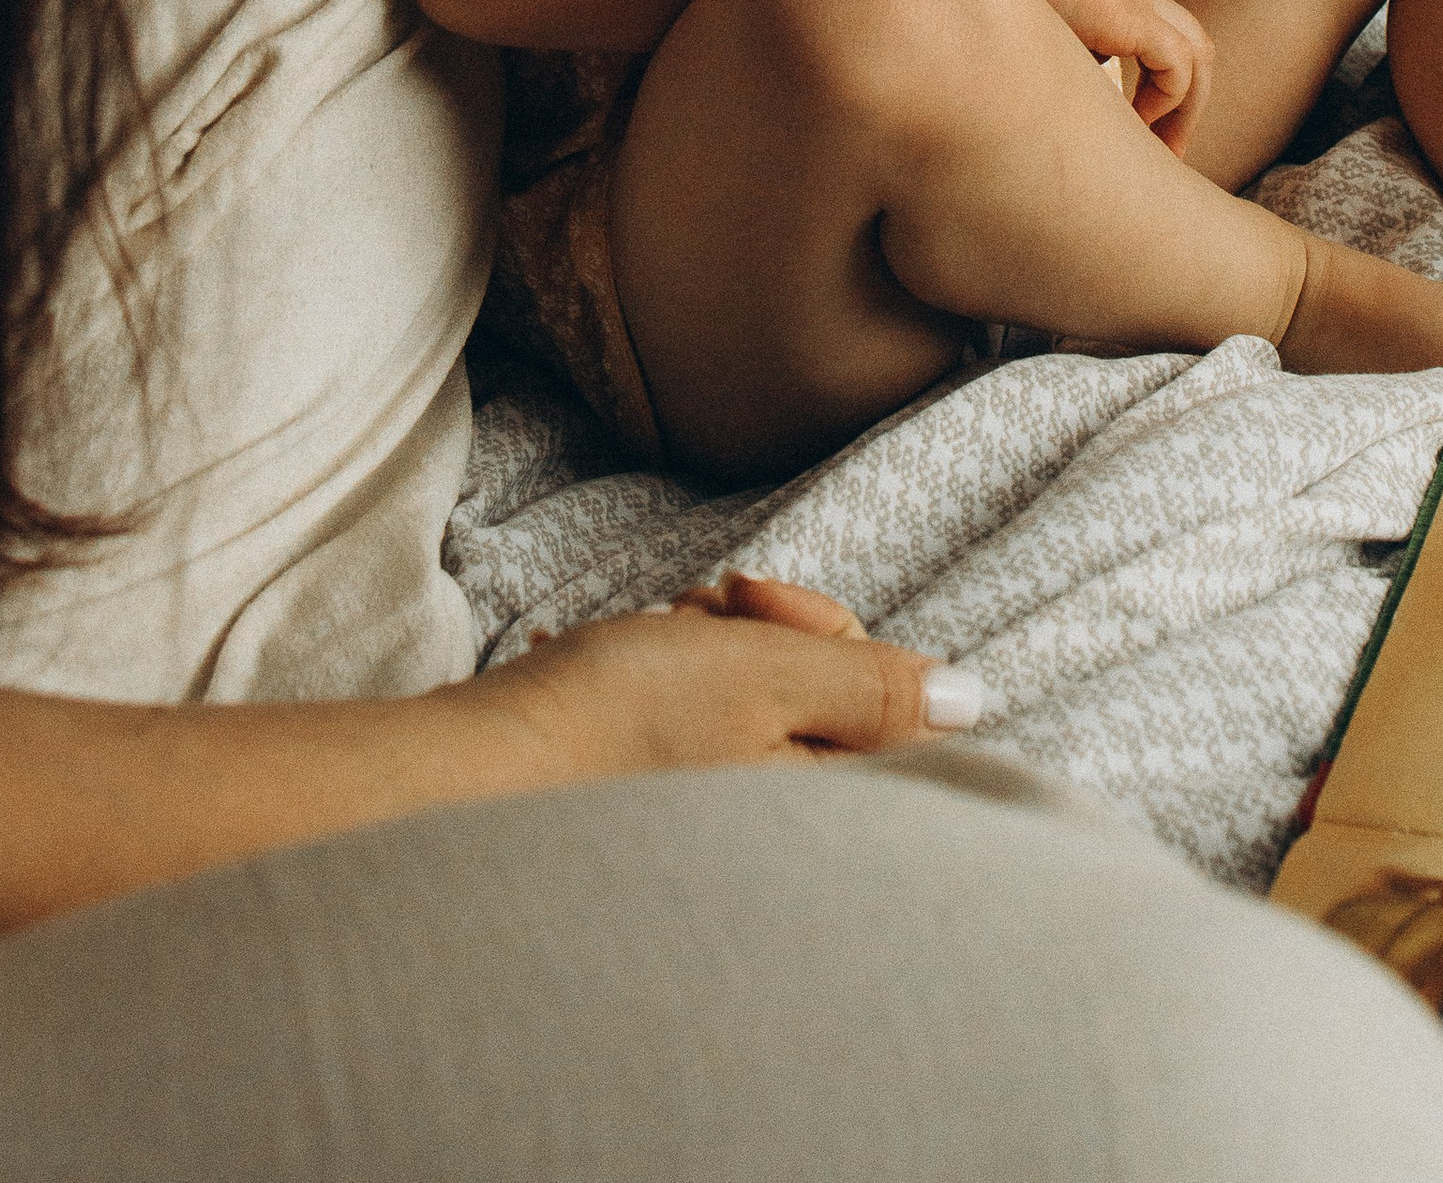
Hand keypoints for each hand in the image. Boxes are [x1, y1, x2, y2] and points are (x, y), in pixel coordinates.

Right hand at [481, 571, 969, 779]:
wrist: (472, 777)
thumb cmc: (617, 725)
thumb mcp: (761, 680)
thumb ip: (871, 687)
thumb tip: (970, 700)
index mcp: (821, 811)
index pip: (883, 700)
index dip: (823, 630)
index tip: (758, 608)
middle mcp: (777, 833)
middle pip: (816, 692)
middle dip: (758, 633)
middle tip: (700, 620)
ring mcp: (712, 827)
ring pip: (747, 697)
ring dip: (703, 647)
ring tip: (645, 645)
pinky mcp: (654, 813)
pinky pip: (688, 726)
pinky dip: (656, 682)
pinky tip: (611, 674)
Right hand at [1019, 0, 1212, 150]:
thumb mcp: (1035, 10)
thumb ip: (1058, 42)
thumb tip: (1063, 92)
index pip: (1160, 28)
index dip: (1156, 77)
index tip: (1141, 120)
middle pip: (1189, 41)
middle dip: (1185, 100)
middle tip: (1169, 147)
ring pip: (1198, 53)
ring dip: (1186, 108)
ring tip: (1163, 149)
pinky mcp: (1133, 13)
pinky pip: (1178, 65)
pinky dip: (1167, 100)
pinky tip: (1136, 123)